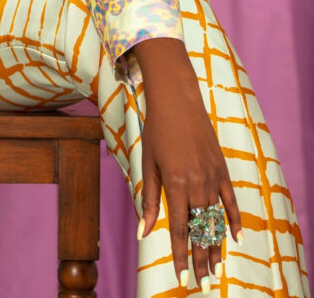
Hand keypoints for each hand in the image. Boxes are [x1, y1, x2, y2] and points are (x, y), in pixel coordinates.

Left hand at [134, 39, 241, 290]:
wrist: (177, 99)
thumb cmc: (157, 129)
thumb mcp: (148, 163)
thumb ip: (148, 199)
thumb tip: (143, 231)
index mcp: (176, 183)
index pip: (180, 228)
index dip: (180, 254)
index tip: (181, 275)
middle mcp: (197, 183)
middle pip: (201, 229)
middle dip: (200, 256)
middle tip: (201, 278)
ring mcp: (212, 176)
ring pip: (215, 219)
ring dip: (215, 244)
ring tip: (214, 265)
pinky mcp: (222, 168)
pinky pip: (230, 200)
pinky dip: (234, 219)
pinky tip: (235, 237)